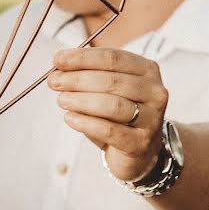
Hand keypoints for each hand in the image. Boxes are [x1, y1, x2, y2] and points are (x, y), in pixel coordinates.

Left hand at [49, 47, 168, 181]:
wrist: (137, 151)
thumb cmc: (118, 114)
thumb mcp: (106, 88)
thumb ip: (87, 74)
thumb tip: (59, 67)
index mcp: (147, 70)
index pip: (113, 58)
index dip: (83, 58)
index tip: (58, 59)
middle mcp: (154, 92)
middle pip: (112, 81)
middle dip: (78, 79)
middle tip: (54, 82)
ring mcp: (151, 119)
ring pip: (112, 105)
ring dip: (81, 100)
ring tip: (61, 100)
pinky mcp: (140, 143)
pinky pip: (109, 130)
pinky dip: (85, 122)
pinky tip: (70, 118)